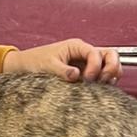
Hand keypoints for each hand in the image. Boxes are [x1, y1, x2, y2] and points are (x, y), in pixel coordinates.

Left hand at [2, 39, 120, 83]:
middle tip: (102, 81)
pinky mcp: (86, 74)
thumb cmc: (35, 61)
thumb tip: (77, 75)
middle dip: (111, 68)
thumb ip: (62, 70)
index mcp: (76, 46)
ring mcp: (87, 63)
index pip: (96, 53)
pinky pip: (103, 76)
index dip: (95, 66)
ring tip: (100, 87)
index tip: (86, 79)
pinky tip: (96, 90)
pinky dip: (105, 82)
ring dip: (110, 76)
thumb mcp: (47, 65)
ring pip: (110, 65)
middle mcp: (84, 53)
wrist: (25, 66)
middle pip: (111, 55)